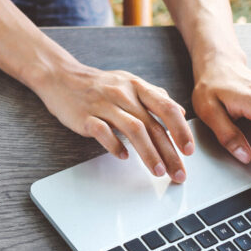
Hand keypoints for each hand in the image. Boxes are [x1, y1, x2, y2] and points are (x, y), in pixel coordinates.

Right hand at [30, 61, 194, 181]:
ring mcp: (104, 105)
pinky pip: (103, 132)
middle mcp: (123, 95)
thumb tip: (179, 112)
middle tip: (178, 173)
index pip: (167, 108)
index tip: (189, 151)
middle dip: (170, 152)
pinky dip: (115, 146)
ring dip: (148, 153)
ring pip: (133, 130)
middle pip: (153, 125)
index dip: (181, 130)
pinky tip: (123, 157)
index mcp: (137, 87)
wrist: (60, 77)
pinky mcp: (85, 116)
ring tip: (158, 171)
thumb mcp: (130, 83)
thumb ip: (155, 96)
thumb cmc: (98, 84)